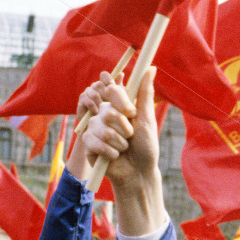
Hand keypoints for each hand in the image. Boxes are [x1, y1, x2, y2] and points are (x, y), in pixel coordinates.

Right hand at [77, 71, 118, 120]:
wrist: (102, 128)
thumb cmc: (114, 115)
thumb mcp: (121, 103)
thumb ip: (120, 90)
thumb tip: (121, 73)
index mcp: (106, 85)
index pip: (105, 76)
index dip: (107, 78)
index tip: (111, 84)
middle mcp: (96, 87)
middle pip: (99, 84)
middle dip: (105, 94)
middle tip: (110, 103)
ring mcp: (88, 92)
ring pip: (93, 92)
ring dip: (99, 102)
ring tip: (104, 111)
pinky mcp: (82, 100)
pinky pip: (87, 100)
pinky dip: (93, 107)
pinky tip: (97, 113)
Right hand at [81, 67, 159, 187]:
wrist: (139, 172)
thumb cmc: (145, 147)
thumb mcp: (147, 119)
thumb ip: (145, 94)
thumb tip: (152, 67)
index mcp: (117, 106)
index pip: (113, 91)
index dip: (123, 103)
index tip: (132, 114)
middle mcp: (103, 114)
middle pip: (109, 112)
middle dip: (125, 130)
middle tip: (130, 138)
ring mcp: (93, 128)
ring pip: (103, 129)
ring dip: (120, 143)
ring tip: (123, 149)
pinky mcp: (87, 144)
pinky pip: (95, 142)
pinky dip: (110, 153)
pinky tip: (114, 157)